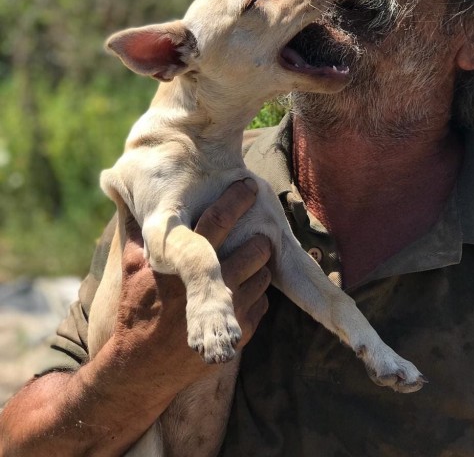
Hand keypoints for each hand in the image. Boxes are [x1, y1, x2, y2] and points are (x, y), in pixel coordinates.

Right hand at [113, 179, 271, 387]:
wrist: (143, 367)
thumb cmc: (138, 310)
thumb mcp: (132, 268)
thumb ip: (137, 231)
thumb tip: (129, 198)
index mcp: (186, 264)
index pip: (220, 221)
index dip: (236, 200)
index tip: (248, 186)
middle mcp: (213, 286)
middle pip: (256, 248)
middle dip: (259, 237)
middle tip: (255, 231)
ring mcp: (230, 311)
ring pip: (264, 274)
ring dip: (259, 265)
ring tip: (248, 260)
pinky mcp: (241, 333)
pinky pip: (264, 301)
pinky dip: (256, 292)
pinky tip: (241, 289)